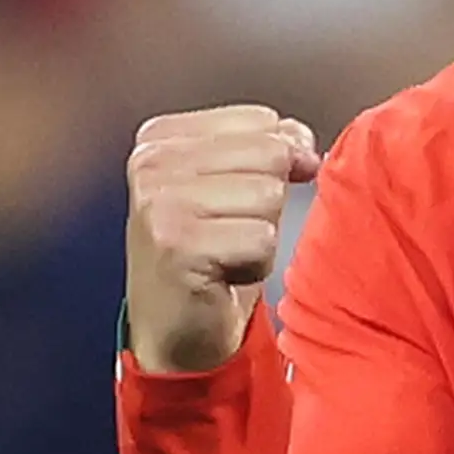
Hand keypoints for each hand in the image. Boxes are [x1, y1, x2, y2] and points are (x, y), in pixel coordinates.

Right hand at [125, 105, 317, 374]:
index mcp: (161, 137)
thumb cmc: (211, 255)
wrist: (175, 332)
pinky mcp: (177, 244)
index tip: (238, 201)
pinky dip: (257, 265)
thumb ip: (268, 146)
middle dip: (267, 203)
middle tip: (230, 234)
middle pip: (269, 153)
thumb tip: (302, 140)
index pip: (261, 121)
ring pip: (268, 195)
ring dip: (263, 236)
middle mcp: (151, 162)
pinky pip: (263, 239)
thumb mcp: (234, 185)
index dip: (275, 163)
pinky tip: (223, 276)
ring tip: (226, 253)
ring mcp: (159, 202)